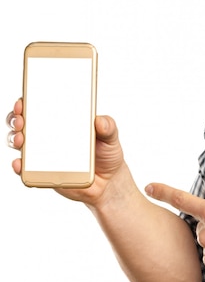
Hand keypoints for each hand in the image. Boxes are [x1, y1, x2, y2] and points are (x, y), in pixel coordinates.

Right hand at [6, 99, 126, 205]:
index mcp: (65, 122)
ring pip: (21, 143)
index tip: (25, 100)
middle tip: (22, 120)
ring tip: (21, 140)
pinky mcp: (43, 172)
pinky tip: (21, 163)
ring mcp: (44, 154)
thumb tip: (99, 121)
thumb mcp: (111, 137)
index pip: (42, 107)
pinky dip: (20, 165)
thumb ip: (108, 127)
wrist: (108, 181)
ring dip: (16, 139)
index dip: (30, 101)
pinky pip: (26, 169)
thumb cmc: (107, 154)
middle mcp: (50, 135)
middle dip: (18, 119)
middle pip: (25, 123)